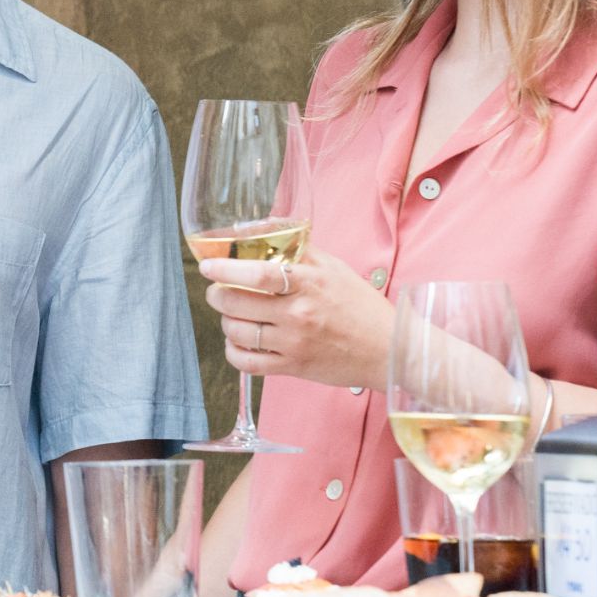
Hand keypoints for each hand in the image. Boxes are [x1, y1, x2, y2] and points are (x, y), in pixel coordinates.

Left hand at [199, 247, 391, 390]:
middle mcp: (299, 313)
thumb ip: (300, 250)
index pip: (258, 273)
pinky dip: (233, 352)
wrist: (388, 349)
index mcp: (310, 283)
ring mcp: (294, 342)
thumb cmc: (360, 305)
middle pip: (238, 303)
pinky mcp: (293, 367)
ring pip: (238, 333)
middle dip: (217, 296)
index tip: (208, 266)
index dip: (226, 269)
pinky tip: (238, 342)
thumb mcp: (334, 268)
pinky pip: (247, 363)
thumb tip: (266, 228)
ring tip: (231, 315)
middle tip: (217, 291)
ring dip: (226, 322)